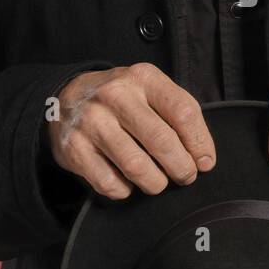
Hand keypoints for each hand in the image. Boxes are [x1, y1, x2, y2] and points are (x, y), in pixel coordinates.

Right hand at [46, 63, 215, 199]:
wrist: (64, 98)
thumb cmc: (119, 99)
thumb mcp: (149, 90)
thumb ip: (178, 115)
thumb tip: (203, 159)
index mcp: (142, 78)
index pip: (183, 111)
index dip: (199, 142)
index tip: (204, 161)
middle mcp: (115, 96)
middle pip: (161, 141)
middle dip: (181, 168)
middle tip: (185, 175)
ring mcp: (92, 122)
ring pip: (137, 167)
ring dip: (155, 183)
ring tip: (158, 181)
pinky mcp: (74, 148)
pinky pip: (109, 183)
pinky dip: (125, 190)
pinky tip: (128, 182)